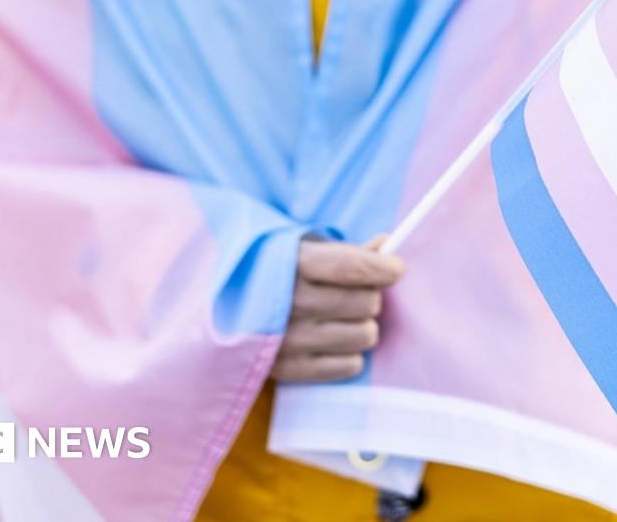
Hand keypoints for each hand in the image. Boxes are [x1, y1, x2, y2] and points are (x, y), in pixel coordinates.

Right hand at [270, 235, 404, 381]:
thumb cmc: (273, 271)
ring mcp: (286, 339)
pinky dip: (350, 353)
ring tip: (342, 319)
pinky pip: (351, 365)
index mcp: (289, 262)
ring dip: (363, 325)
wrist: (220, 305)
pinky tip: (331, 341)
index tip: (396, 269)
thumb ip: (346, 251)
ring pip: (365, 335)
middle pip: (366, 301)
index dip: (384, 268)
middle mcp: (287, 301)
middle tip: (355, 294)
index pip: (352, 266)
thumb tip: (386, 246)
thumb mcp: (302, 249)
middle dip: (370, 296)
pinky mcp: (287, 369)